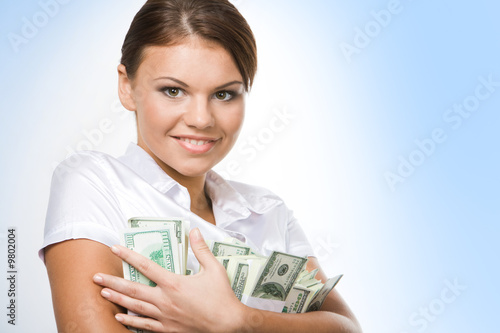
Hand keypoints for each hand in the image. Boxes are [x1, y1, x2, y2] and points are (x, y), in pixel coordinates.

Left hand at [93, 228, 246, 332]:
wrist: (228, 326)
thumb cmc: (222, 298)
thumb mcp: (214, 269)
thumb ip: (202, 249)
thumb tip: (195, 231)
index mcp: (174, 283)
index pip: (146, 266)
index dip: (128, 255)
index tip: (115, 248)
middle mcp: (165, 300)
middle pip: (132, 289)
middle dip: (112, 281)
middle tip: (95, 276)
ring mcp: (164, 317)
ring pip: (134, 307)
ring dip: (116, 299)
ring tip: (102, 292)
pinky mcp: (168, 330)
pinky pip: (144, 326)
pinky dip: (130, 321)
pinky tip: (119, 317)